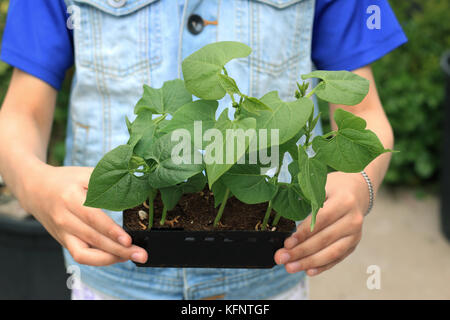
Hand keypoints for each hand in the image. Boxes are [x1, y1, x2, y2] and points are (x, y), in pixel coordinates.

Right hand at [21, 164, 147, 265]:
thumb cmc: (65, 180)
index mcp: (70, 198)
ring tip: (132, 257)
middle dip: (119, 250)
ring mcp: (62, 233)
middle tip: (141, 254)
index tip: (129, 240)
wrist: (35, 189)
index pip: (93, 218)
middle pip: (93, 240)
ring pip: (85, 254)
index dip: (111, 231)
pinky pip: (81, 255)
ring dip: (110, 259)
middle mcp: (64, 219)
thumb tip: (135, 189)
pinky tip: (117, 256)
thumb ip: (108, 182)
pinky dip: (100, 259)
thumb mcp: (85, 174)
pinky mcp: (64, 241)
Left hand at [274, 171, 369, 275]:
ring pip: (331, 252)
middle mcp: (353, 219)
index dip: (303, 233)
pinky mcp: (353, 244)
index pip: (321, 220)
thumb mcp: (320, 186)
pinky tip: (308, 271)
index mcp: (344, 201)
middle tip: (282, 258)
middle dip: (301, 251)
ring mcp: (355, 234)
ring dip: (309, 262)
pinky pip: (337, 258)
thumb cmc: (333, 188)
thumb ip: (306, 200)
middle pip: (324, 239)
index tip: (287, 243)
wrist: (357, 191)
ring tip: (290, 267)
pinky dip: (322, 266)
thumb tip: (283, 217)